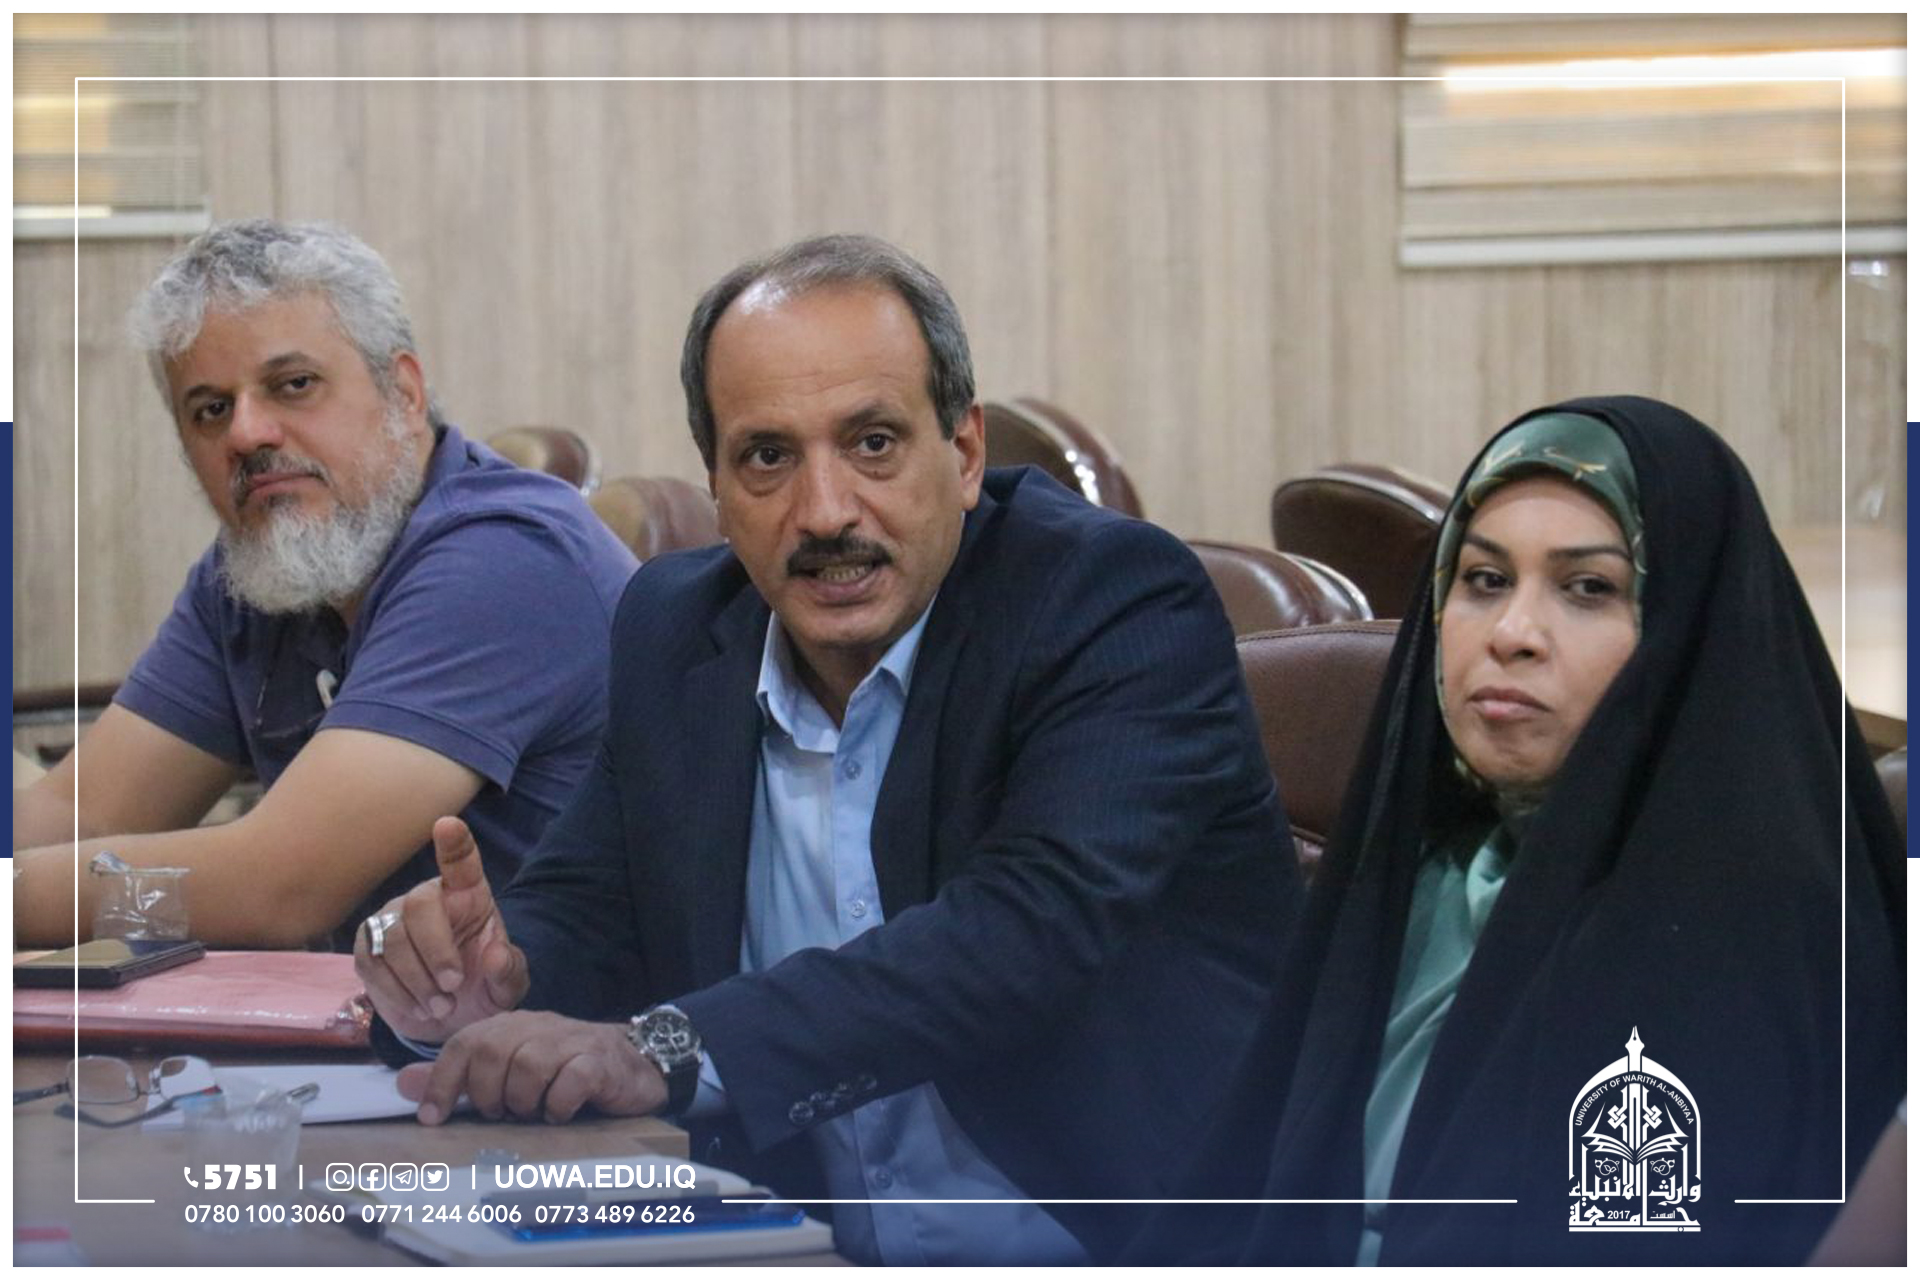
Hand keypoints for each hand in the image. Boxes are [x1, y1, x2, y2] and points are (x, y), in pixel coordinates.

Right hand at [353, 816, 528, 1042]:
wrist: (448, 1017)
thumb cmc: (482, 985)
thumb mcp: (507, 985)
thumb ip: (508, 971)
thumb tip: (495, 956)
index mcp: (468, 894)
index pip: (461, 862)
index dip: (454, 843)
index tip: (448, 825)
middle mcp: (427, 898)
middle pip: (420, 906)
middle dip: (436, 950)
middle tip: (453, 985)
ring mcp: (392, 919)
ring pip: (392, 939)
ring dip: (418, 980)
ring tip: (441, 1007)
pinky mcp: (367, 946)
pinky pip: (372, 963)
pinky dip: (397, 992)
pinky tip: (418, 1007)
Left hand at [397, 1010, 667, 1124]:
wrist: (636, 1064)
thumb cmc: (566, 1070)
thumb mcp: (509, 1070)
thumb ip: (459, 1076)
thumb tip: (404, 1084)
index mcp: (512, 1025)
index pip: (464, 1043)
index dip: (442, 1081)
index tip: (432, 1118)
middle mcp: (539, 1026)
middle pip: (492, 1052)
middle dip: (487, 1094)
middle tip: (501, 1115)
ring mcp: (572, 1041)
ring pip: (528, 1066)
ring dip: (522, 1102)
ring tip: (532, 1114)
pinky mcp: (600, 1061)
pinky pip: (569, 1082)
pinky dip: (558, 1106)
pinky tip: (561, 1114)